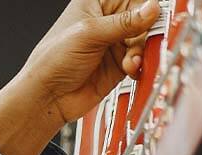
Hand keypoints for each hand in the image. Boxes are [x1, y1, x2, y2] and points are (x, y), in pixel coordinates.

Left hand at [0, 0, 159, 154]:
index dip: (145, 5)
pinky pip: (141, 59)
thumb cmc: (52, 61)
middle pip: (145, 18)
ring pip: (145, 40)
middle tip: (144, 41)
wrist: (47, 98)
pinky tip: (131, 69)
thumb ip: (123, 23)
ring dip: (142, 50)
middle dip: (147, 30)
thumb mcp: (89, 34)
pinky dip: (141, 65)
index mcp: (97, 3)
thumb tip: (152, 9)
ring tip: (130, 61)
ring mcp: (115, 43)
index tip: (154, 13)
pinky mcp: (120, 64)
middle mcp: (108, 21)